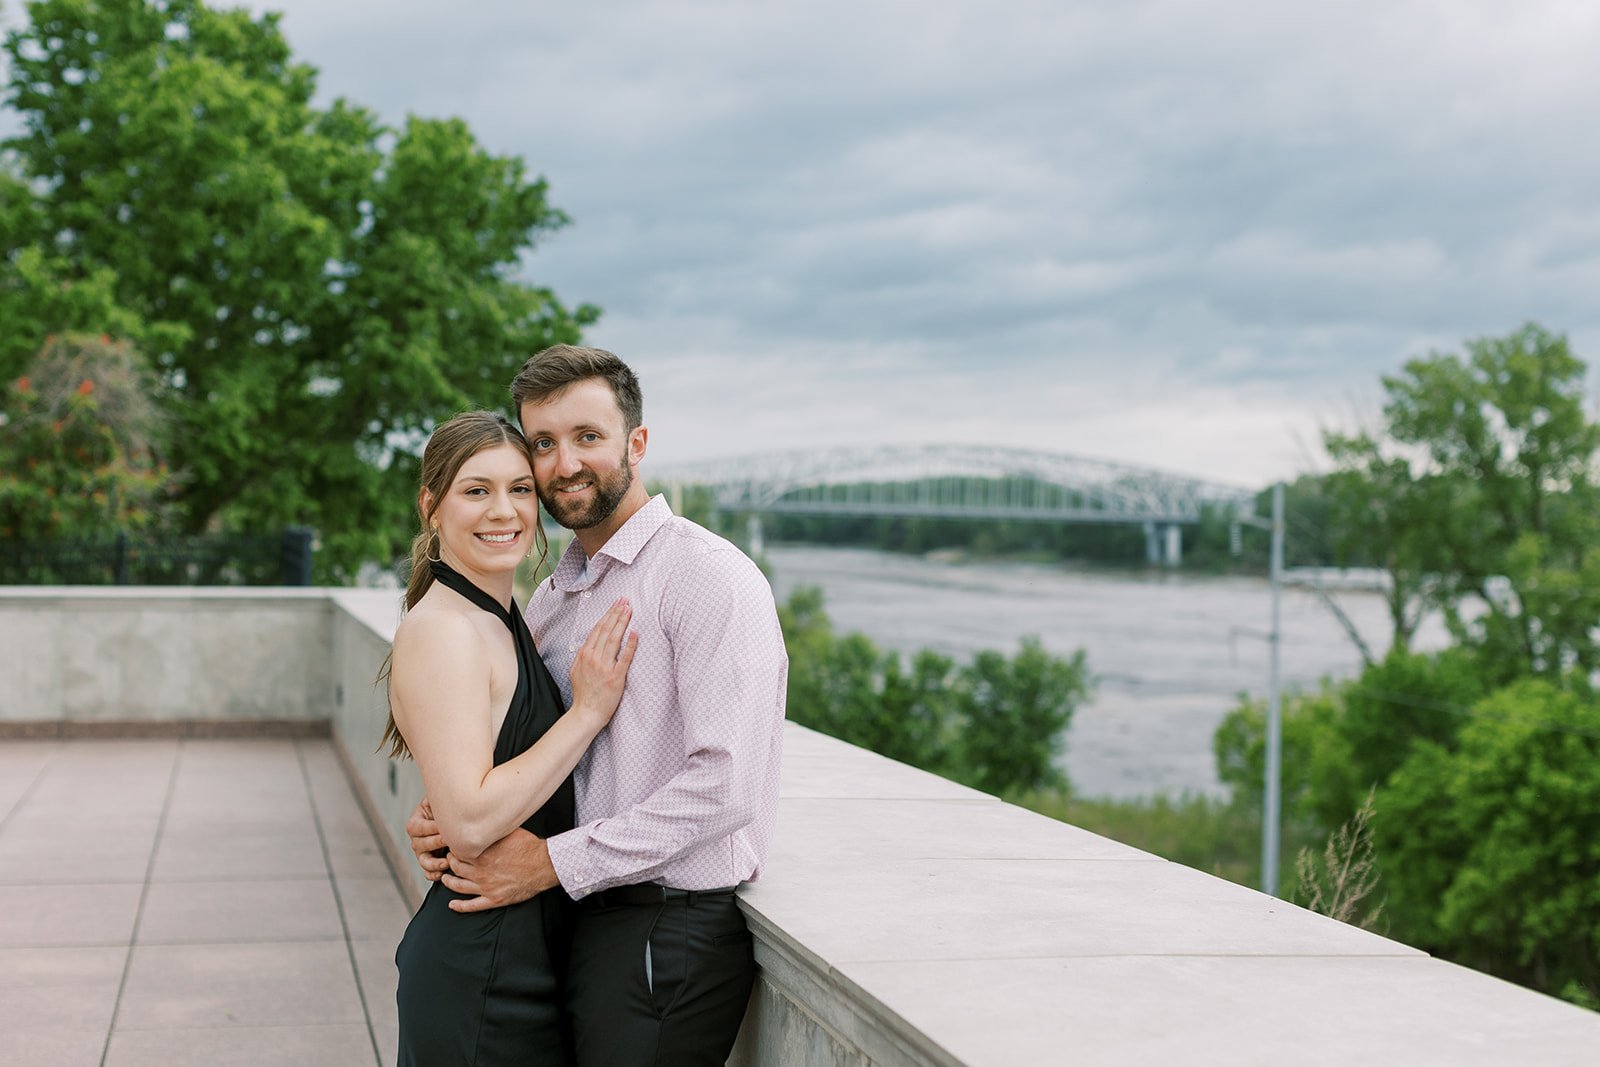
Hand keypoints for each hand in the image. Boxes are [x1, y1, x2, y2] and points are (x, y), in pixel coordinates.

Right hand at [407, 799, 450, 881]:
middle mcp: (416, 838)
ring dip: (434, 863)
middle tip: (451, 841)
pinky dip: (433, 875)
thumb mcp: (443, 799)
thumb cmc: (451, 805)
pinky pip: (428, 873)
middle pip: (421, 844)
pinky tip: (442, 874)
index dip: (432, 828)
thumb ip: (442, 797)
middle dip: (436, 843)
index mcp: (416, 821)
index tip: (446, 828)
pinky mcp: (430, 863)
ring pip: (423, 861)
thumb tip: (449, 791)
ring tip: (446, 862)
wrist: (459, 818)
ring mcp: (422, 852)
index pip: (418, 828)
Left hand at [444, 828, 560, 912]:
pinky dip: (460, 906)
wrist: (544, 865)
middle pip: (456, 867)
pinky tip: (452, 905)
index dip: (453, 847)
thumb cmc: (529, 846)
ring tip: (444, 878)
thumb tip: (484, 817)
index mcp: (482, 853)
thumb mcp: (509, 831)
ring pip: (459, 886)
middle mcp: (480, 871)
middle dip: (450, 862)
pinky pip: (472, 906)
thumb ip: (493, 828)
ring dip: (449, 882)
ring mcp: (486, 887)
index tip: (452, 844)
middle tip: (448, 859)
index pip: (458, 850)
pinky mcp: (494, 899)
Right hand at [568, 597, 637, 726]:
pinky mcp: (616, 677)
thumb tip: (590, 643)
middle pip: (606, 629)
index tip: (616, 604)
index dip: (608, 614)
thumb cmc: (584, 693)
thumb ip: (584, 655)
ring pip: (615, 639)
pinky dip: (630, 644)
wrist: (586, 713)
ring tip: (630, 610)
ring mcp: (604, 667)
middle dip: (616, 612)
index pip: (598, 629)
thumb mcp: (577, 670)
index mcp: (584, 654)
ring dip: (623, 622)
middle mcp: (593, 658)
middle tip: (625, 600)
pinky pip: (624, 658)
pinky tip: (635, 633)